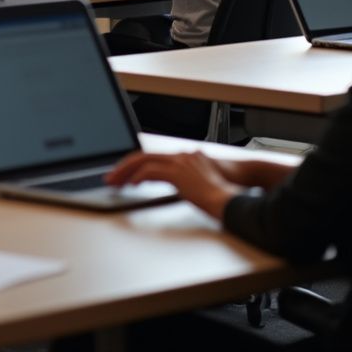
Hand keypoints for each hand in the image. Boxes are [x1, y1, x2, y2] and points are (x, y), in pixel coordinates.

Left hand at [105, 150, 240, 219]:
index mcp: (185, 158)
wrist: (240, 196)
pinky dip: (138, 176)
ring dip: (125, 172)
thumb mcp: (203, 185)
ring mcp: (181, 162)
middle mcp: (181, 156)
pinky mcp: (180, 173)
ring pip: (144, 160)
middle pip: (144, 155)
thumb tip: (179, 189)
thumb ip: (188, 183)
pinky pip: (152, 171)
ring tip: (114, 182)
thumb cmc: (227, 192)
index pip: (153, 156)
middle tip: (110, 178)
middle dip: (124, 166)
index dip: (136, 164)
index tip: (123, 174)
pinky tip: (131, 185)